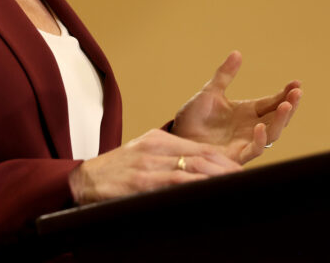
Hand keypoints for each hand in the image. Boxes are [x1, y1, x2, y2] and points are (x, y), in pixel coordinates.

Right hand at [67, 129, 241, 204]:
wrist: (82, 180)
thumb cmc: (113, 173)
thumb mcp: (140, 156)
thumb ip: (164, 160)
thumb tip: (193, 172)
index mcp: (156, 139)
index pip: (198, 147)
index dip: (223, 159)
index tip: (240, 169)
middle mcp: (155, 147)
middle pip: (202, 155)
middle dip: (228, 168)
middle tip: (247, 178)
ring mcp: (148, 163)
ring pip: (194, 167)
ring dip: (219, 176)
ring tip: (237, 185)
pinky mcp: (142, 180)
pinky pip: (176, 181)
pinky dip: (197, 185)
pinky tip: (210, 191)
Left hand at [171, 51, 301, 163]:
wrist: (178, 136)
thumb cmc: (193, 117)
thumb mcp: (209, 92)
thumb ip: (224, 75)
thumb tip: (237, 52)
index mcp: (248, 111)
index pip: (272, 101)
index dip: (285, 93)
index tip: (296, 83)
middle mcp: (251, 126)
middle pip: (278, 117)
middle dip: (289, 104)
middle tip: (297, 92)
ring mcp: (246, 141)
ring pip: (272, 133)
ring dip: (280, 120)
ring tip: (286, 106)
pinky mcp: (237, 155)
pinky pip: (254, 149)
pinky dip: (260, 139)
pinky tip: (260, 126)